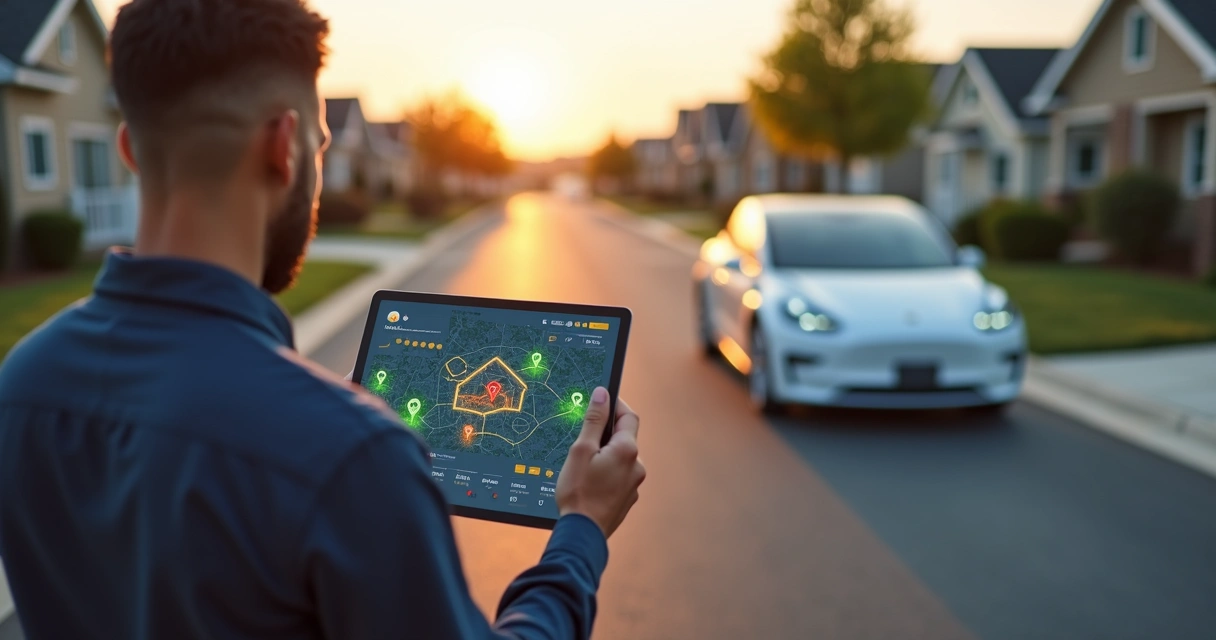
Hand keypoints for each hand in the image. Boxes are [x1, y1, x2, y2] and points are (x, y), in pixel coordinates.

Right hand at [556, 387, 645, 537]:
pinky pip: (619, 476)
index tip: (602, 400)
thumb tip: (603, 394)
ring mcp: (634, 484)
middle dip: (606, 434)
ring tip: (583, 465)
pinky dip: (607, 472)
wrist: (583, 534)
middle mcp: (636, 466)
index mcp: (627, 450)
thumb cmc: (578, 491)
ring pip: (621, 459)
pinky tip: (589, 482)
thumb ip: (594, 420)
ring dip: (606, 455)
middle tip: (584, 437)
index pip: (629, 416)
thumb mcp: (581, 450)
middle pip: (625, 438)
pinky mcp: (627, 498)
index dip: (616, 405)